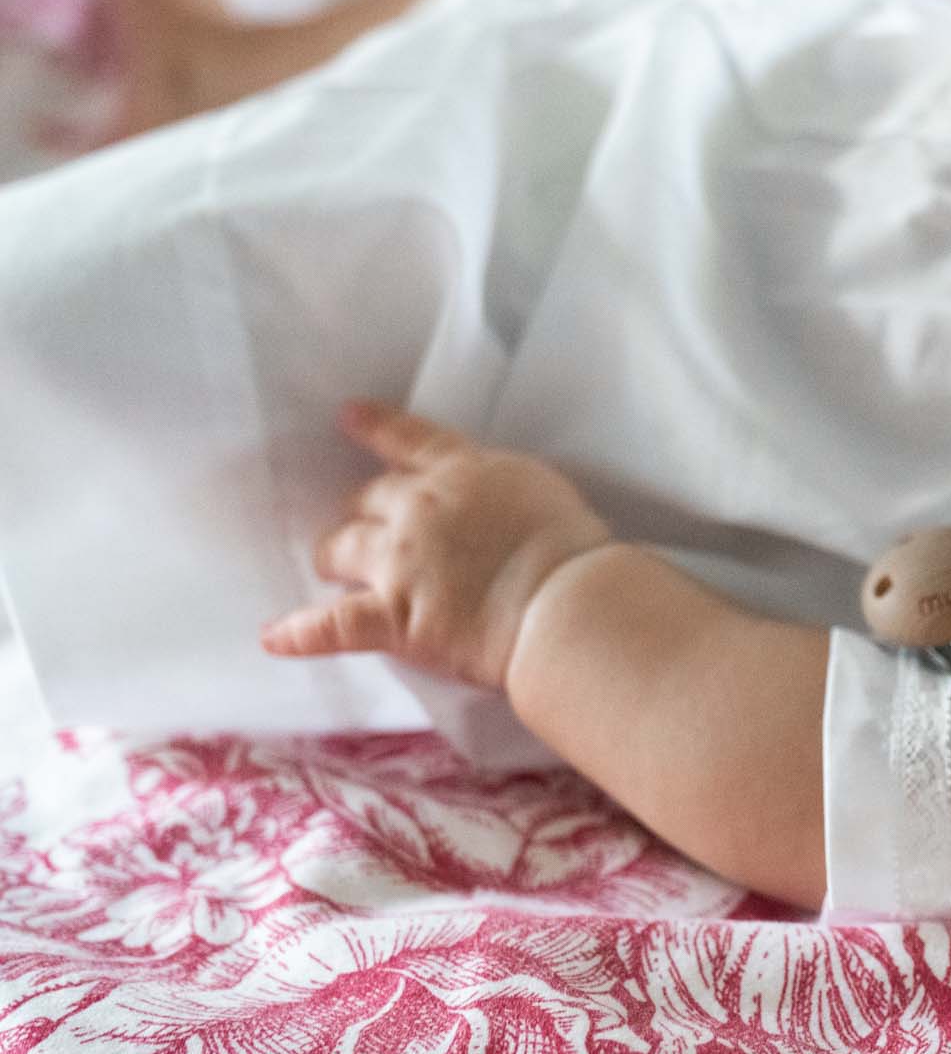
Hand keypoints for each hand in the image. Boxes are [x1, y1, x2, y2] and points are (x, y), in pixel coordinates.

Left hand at [262, 401, 613, 690]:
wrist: (563, 600)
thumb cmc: (573, 549)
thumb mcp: (543, 492)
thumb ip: (505, 492)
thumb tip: (498, 508)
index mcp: (464, 472)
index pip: (409, 440)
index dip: (375, 426)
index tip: (348, 416)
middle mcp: (421, 508)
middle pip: (368, 498)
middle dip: (360, 510)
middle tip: (360, 525)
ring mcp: (399, 562)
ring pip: (341, 549)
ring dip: (334, 556)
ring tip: (329, 567)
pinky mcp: (392, 617)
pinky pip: (331, 626)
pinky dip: (300, 633)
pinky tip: (274, 637)